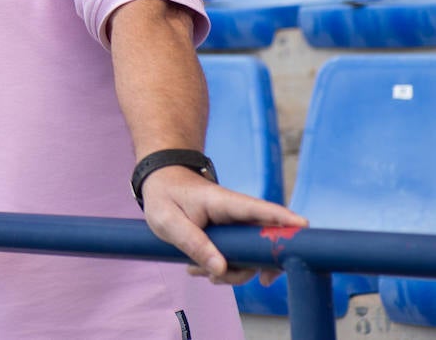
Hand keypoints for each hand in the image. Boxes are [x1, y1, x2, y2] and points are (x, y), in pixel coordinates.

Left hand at [140, 165, 307, 285]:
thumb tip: (221, 269)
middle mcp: (238, 213)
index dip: (284, 219)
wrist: (158, 184)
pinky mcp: (231, 235)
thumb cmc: (164, 195)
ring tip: (196, 271)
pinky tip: (198, 269)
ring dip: (229, 271)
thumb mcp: (169, 221)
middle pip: (264, 241)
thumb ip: (194, 243)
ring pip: (251, 255)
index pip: (260, 209)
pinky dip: (222, 268)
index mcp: (225, 202)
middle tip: (226, 279)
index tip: (305, 228)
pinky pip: (238, 257)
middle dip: (251, 267)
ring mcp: (236, 225)